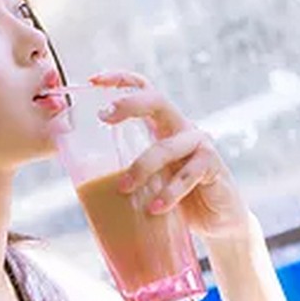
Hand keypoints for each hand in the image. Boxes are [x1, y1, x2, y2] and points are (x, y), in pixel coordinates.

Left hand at [89, 71, 250, 239]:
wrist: (217, 220)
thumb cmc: (176, 196)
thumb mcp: (149, 180)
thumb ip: (128, 171)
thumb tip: (82, 180)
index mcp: (162, 126)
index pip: (144, 91)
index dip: (120, 80)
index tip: (93, 80)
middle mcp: (181, 128)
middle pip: (156, 102)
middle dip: (128, 104)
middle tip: (103, 116)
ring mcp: (199, 144)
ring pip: (166, 146)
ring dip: (141, 167)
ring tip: (123, 188)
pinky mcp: (213, 165)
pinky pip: (187, 175)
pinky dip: (169, 193)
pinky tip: (154, 208)